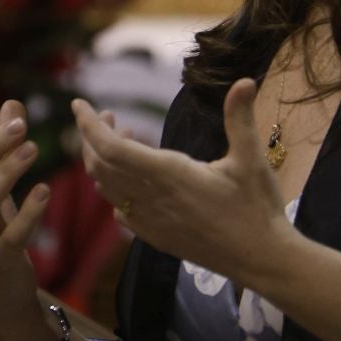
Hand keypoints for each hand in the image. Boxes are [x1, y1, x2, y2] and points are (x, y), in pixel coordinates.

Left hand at [74, 79, 290, 287]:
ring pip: (108, 190)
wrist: (261, 260)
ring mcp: (151, 222)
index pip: (112, 148)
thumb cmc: (257, 208)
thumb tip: (246, 80)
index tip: (78, 104)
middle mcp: (152, 199)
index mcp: (169, 174)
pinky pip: (121, 213)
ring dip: (104, 162)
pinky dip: (114, 191)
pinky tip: (129, 184)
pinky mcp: (157, 238)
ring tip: (123, 140)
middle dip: (93, 137)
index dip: (89, 125)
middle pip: (101, 166)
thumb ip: (240, 118)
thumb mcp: (251, 159)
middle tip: (108, 116)